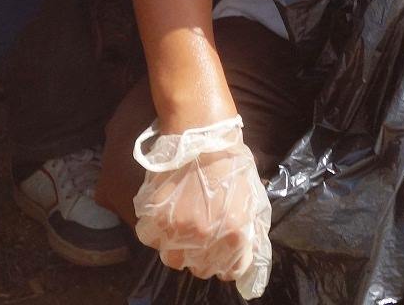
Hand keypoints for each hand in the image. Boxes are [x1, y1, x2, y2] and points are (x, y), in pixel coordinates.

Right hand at [133, 119, 271, 296]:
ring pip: (174, 260)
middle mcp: (205, 239)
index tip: (224, 249)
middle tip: (203, 233)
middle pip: (202, 269)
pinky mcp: (153, 221)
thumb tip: (248, 253)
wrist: (201, 133)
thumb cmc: (231, 160)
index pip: (232, 270)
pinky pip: (152, 240)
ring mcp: (176, 232)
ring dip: (179, 247)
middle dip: (205, 254)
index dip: (229, 260)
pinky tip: (166, 212)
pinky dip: (157, 231)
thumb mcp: (251, 196)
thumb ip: (250, 229)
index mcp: (235, 233)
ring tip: (183, 224)